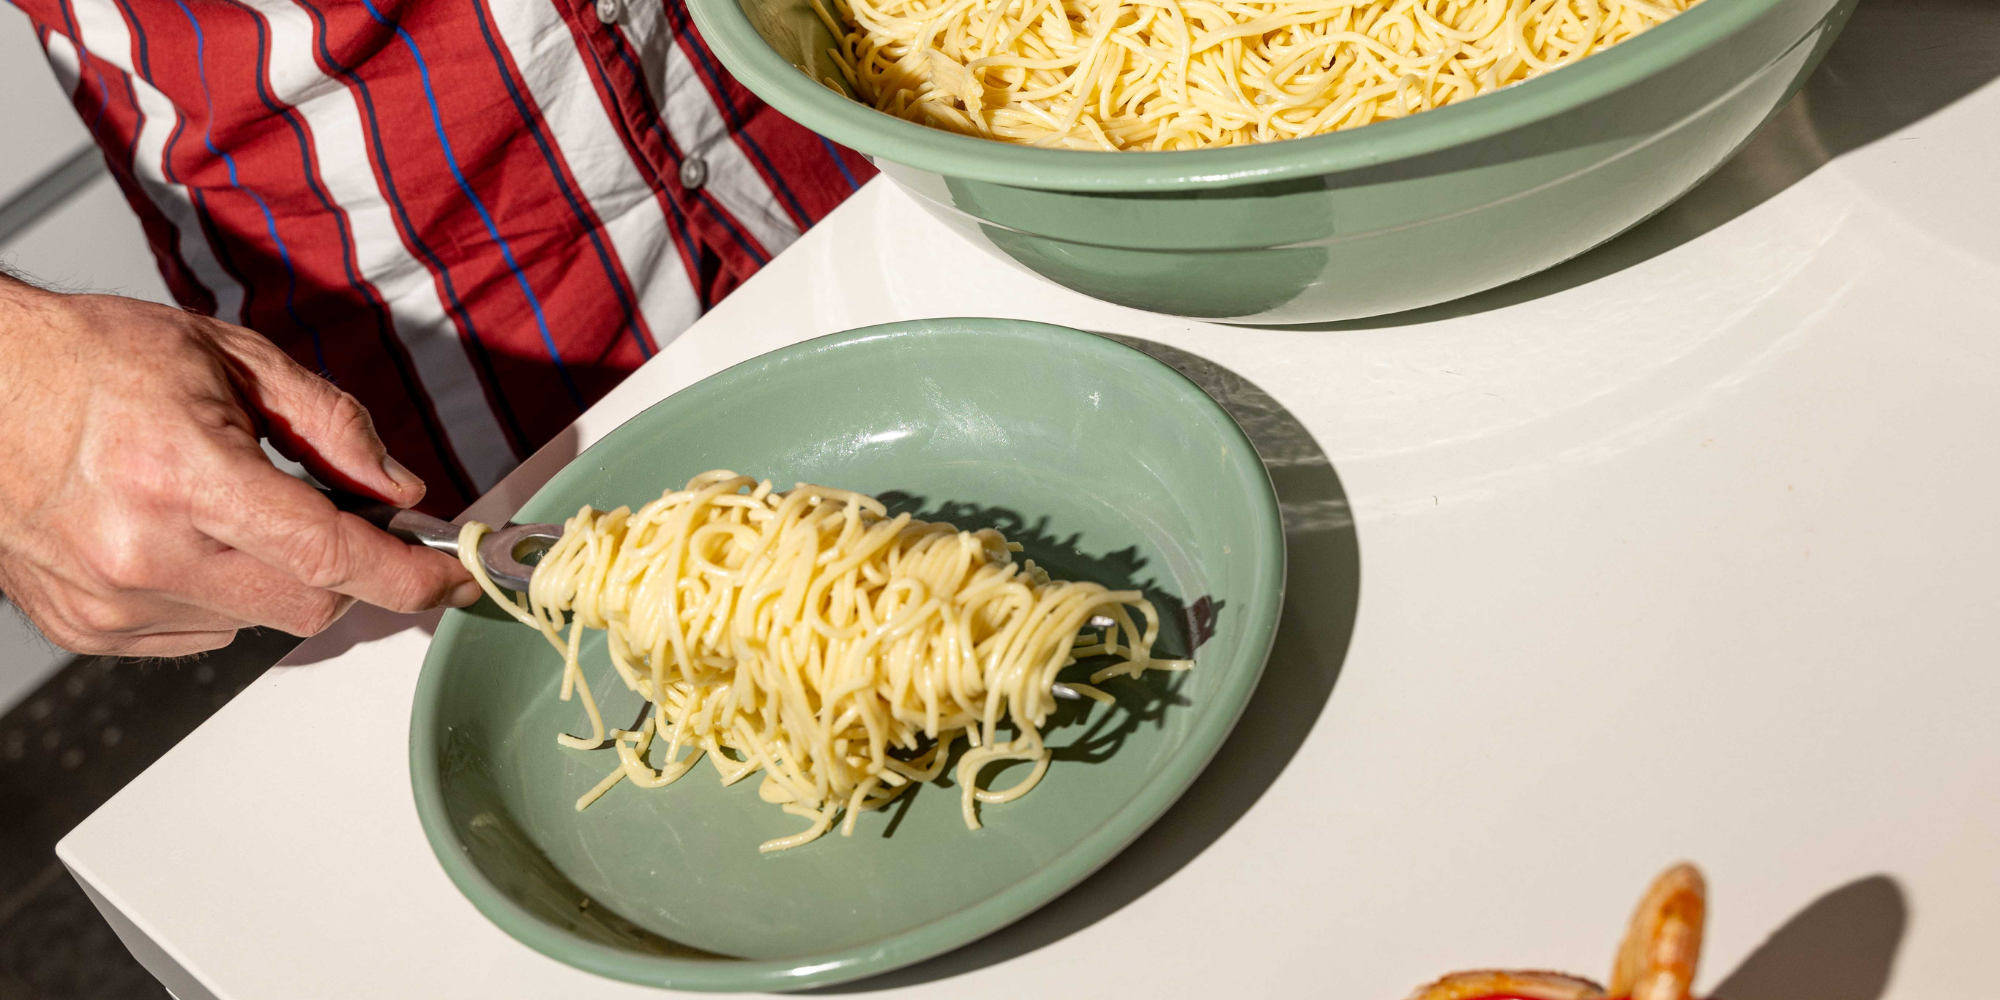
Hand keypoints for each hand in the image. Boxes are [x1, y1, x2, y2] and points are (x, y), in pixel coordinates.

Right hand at [0, 275, 477, 656]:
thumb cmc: (92, 362)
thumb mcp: (234, 360)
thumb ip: (333, 426)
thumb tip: (402, 489)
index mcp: (185, 473)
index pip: (332, 555)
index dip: (411, 576)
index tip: (453, 577)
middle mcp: (144, 549)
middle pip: (310, 605)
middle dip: (349, 572)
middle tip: (344, 523)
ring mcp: (111, 599)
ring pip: (258, 624)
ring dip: (276, 578)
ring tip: (227, 508)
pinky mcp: (88, 628)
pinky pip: (200, 633)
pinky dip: (219, 595)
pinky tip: (183, 537)